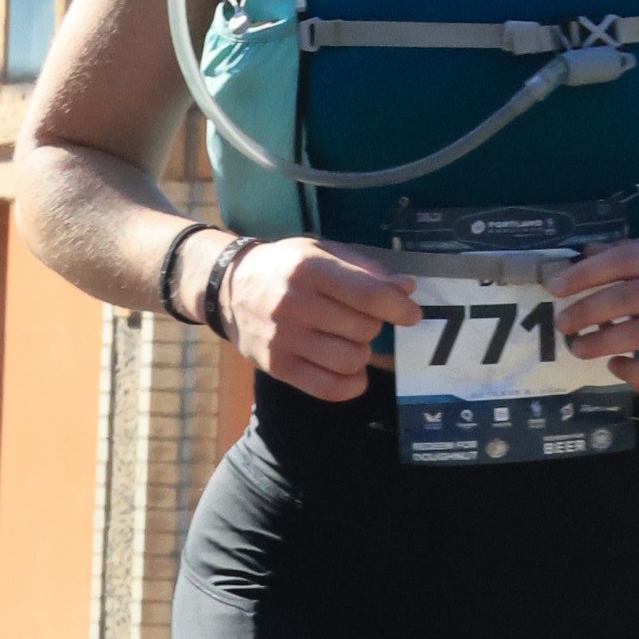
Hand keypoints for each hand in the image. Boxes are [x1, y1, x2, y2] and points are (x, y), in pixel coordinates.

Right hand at [215, 238, 419, 401]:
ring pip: (350, 360)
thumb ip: (365, 269)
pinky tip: (351, 373)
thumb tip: (405, 289)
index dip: (399, 308)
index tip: (410, 314)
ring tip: (348, 341)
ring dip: (361, 353)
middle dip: (373, 326)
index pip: (368, 295)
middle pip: (364, 329)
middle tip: (360, 319)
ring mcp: (283, 338)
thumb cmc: (284, 267)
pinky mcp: (276, 366)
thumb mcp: (321, 251)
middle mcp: (294, 303)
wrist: (229, 288)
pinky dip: (350, 384)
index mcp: (308, 268)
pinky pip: (328, 388)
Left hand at [553, 242, 638, 391]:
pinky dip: (635, 371)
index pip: (629, 260)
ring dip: (604, 342)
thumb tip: (587, 253)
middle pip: (632, 297)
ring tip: (579, 348)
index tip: (557, 286)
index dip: (589, 272)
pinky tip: (615, 368)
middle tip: (563, 323)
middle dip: (589, 310)